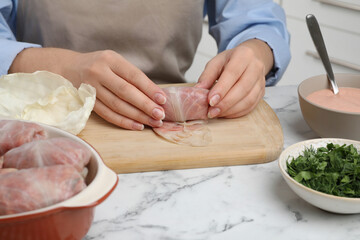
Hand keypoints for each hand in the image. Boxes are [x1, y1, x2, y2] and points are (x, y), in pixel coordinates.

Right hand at [10, 48, 166, 129]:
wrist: (67, 68)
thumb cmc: (99, 66)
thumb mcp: (114, 63)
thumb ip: (130, 76)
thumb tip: (156, 96)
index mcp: (110, 59)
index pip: (133, 76)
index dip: (149, 89)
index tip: (162, 100)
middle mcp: (99, 72)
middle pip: (125, 92)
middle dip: (145, 105)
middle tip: (160, 115)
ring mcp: (91, 87)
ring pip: (117, 105)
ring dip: (137, 116)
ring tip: (153, 122)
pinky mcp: (87, 102)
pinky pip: (107, 114)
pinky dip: (123, 122)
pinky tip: (137, 126)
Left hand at [195, 39, 273, 118]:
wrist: (250, 58)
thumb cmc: (231, 60)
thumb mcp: (216, 62)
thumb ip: (207, 75)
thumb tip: (198, 90)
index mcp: (243, 55)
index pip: (233, 73)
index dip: (221, 89)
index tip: (210, 101)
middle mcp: (256, 67)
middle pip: (243, 88)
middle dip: (226, 103)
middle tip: (212, 111)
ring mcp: (261, 81)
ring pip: (249, 99)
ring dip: (231, 110)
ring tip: (217, 114)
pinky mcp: (262, 93)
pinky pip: (251, 106)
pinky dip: (237, 112)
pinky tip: (226, 114)